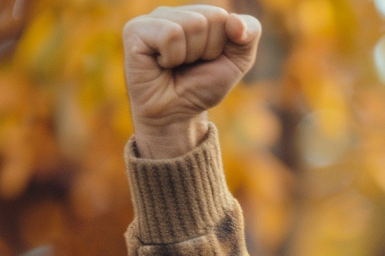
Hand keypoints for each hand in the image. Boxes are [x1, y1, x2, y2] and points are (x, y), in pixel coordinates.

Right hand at [123, 5, 260, 158]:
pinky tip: (160, 64)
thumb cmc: (202, 86)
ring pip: (192, 25)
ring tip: (175, 65)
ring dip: (190, 55)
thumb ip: (249, 34)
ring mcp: (152, 19)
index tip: (207, 61)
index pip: (223, 17)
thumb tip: (235, 22)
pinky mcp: (135, 30)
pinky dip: (172, 56)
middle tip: (189, 66)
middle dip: (207, 51)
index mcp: (196, 14)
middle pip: (210, 19)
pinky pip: (170, 34)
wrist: (176, 114)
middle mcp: (173, 13)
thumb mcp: (237, 62)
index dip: (221, 46)